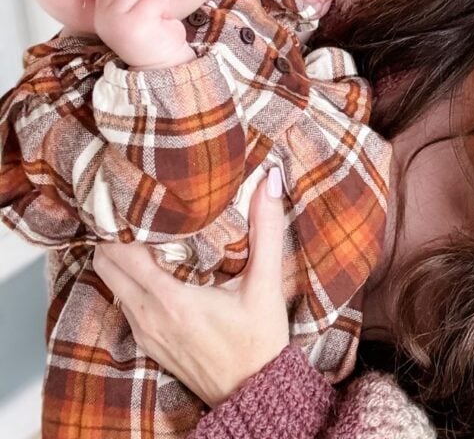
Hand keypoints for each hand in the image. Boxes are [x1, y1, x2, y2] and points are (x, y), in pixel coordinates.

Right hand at [93, 0, 194, 69]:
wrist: (162, 62)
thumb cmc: (151, 32)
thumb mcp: (134, 8)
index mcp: (100, 10)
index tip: (140, 8)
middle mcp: (103, 15)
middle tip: (151, 14)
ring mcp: (116, 20)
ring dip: (157, 0)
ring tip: (155, 17)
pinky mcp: (135, 24)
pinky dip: (165, 7)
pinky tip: (161, 21)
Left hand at [93, 169, 290, 407]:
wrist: (253, 393)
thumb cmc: (259, 339)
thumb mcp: (266, 283)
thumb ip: (266, 228)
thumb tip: (269, 179)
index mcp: (170, 299)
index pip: (120, 252)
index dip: (120, 221)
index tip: (132, 196)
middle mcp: (147, 316)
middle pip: (105, 264)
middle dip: (114, 233)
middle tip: (135, 206)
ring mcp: (144, 332)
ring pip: (112, 283)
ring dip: (119, 256)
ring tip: (141, 228)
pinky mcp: (148, 342)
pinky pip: (124, 301)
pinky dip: (128, 279)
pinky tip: (151, 263)